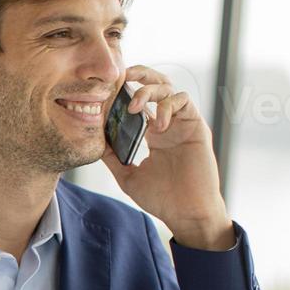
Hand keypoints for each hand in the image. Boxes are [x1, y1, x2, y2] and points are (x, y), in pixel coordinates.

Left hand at [99, 65, 235, 250]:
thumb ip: (113, 157)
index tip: (104, 90)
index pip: (138, 101)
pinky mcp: (196, 126)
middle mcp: (167, 123)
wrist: (187, 214)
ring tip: (135, 107)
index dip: (123, 91)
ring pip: (168, 88)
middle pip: (156, 85)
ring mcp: (182, 123)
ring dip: (150, 91)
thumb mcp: (128, 175)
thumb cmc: (162, 198)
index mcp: (152, 133)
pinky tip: (158, 126)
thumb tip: (93, 141)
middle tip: (121, 76)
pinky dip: (169, 106)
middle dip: (139, 74)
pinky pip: (183, 101)